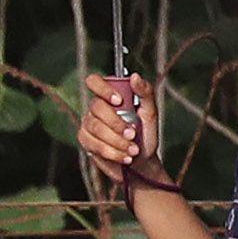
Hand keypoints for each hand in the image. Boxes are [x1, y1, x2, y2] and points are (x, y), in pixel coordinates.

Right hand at [77, 75, 168, 191]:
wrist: (142, 161)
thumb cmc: (145, 135)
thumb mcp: (150, 113)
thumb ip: (146, 93)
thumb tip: (135, 77)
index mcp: (110, 96)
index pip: (94, 82)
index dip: (103, 89)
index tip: (119, 100)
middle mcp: (96, 108)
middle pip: (96, 107)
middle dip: (117, 123)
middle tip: (133, 134)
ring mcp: (88, 124)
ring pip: (96, 128)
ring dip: (118, 141)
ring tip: (133, 150)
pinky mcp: (86, 141)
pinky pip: (94, 144)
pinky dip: (113, 152)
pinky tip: (125, 157)